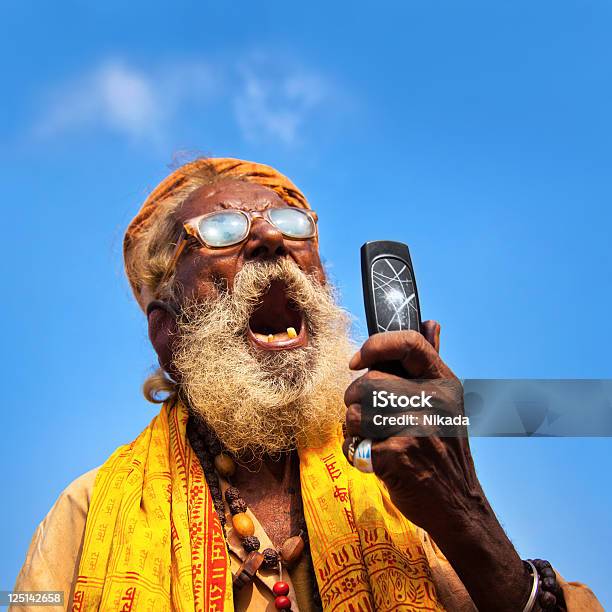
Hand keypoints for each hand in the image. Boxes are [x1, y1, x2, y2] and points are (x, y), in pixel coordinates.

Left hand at [343, 323, 479, 533]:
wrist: (458, 504)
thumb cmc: (444, 448)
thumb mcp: (448, 402)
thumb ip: (432, 362)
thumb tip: (431, 322)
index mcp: (444, 382)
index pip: (409, 343)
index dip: (375, 346)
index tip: (356, 362)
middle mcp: (434, 400)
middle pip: (368, 381)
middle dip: (354, 400)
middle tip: (364, 416)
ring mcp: (418, 428)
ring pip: (354, 413)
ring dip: (352, 429)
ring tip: (370, 438)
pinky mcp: (399, 455)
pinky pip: (355, 444)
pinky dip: (355, 453)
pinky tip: (373, 459)